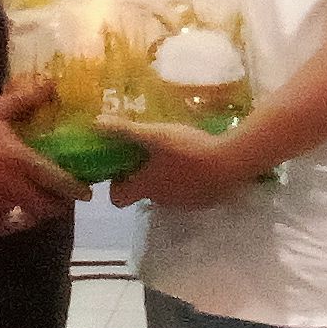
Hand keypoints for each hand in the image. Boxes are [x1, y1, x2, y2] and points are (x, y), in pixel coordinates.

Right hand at [0, 77, 90, 234]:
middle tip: (64, 197)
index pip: (58, 182)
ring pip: (27, 219)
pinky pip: (1, 226)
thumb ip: (28, 99)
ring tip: (42, 204)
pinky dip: (12, 224)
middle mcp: (12, 186)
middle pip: (47, 207)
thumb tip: (53, 85)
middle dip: (59, 205)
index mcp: (21, 160)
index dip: (75, 190)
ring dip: (39, 214)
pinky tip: (14, 215)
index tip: (86, 191)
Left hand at [98, 118, 255, 209]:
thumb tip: (95, 124)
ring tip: (176, 152)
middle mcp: (161, 201)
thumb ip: (126, 131)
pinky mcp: (204, 201)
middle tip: (151, 151)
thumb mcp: (155, 134)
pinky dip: (188, 180)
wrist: (231, 162)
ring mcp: (184, 203)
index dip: (116, 184)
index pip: (117, 199)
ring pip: (166, 192)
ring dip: (166, 176)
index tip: (124, 165)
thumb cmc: (189, 150)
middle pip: (143, 193)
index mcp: (145, 187)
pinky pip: (188, 192)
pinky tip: (197, 160)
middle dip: (144, 175)